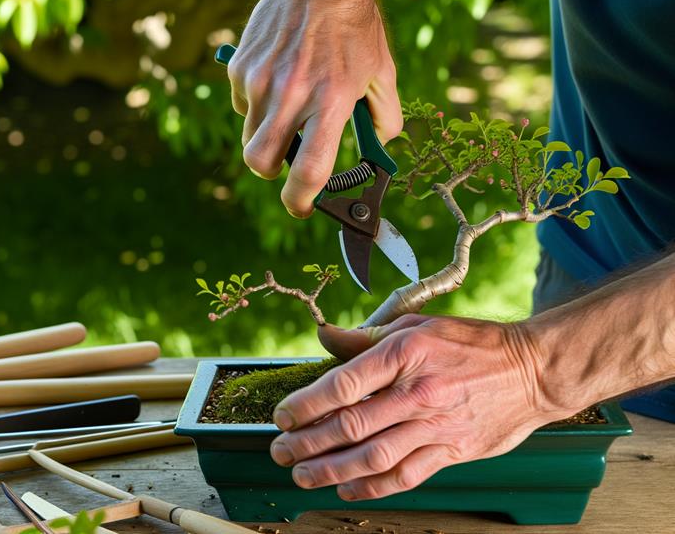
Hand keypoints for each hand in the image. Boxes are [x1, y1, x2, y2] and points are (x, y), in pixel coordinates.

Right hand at [228, 0, 402, 217]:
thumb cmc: (355, 24)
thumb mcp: (382, 69)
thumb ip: (386, 115)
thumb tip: (380, 146)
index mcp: (331, 101)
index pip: (308, 171)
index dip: (301, 201)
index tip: (302, 207)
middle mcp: (291, 94)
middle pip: (261, 162)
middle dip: (272, 171)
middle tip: (287, 161)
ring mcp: (261, 80)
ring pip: (250, 134)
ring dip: (267, 134)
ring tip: (290, 107)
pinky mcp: (242, 66)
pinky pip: (243, 103)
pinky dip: (257, 103)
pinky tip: (278, 79)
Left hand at [268, 315, 577, 500]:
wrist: (533, 370)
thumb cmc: (471, 343)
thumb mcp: (417, 325)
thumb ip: (366, 337)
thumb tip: (323, 336)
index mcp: (405, 354)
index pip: (344, 383)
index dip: (307, 403)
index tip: (283, 415)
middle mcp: (418, 392)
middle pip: (351, 424)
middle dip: (308, 442)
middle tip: (280, 450)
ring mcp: (436, 426)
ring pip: (373, 456)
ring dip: (331, 470)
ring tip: (302, 476)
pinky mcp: (452, 451)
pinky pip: (406, 476)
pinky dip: (372, 487)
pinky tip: (346, 489)